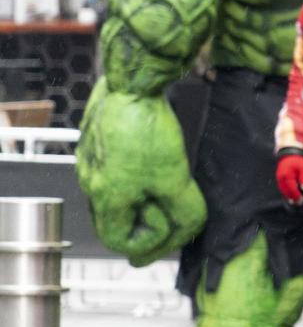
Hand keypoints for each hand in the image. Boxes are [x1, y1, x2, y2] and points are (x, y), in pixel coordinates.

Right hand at [75, 82, 206, 266]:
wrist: (132, 83)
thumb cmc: (147, 130)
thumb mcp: (175, 178)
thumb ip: (183, 210)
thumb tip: (188, 229)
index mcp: (106, 195)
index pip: (118, 240)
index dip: (146, 243)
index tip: (169, 230)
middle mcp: (91, 179)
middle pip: (115, 218)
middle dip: (145, 222)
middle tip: (171, 218)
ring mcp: (91, 157)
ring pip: (114, 191)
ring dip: (140, 198)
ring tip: (166, 191)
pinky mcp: (97, 138)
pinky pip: (114, 167)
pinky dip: (134, 175)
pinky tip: (154, 164)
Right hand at [275, 155, 302, 204]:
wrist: (289, 151)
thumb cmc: (297, 160)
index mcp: (287, 176)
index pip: (292, 190)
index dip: (297, 196)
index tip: (302, 201)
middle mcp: (281, 178)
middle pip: (286, 192)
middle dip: (292, 198)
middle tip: (298, 204)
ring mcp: (279, 178)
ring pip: (283, 190)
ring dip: (288, 196)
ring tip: (293, 201)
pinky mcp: (279, 177)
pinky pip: (281, 187)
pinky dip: (285, 192)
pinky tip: (289, 195)